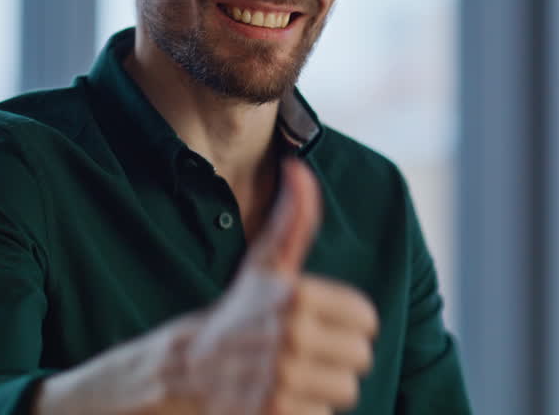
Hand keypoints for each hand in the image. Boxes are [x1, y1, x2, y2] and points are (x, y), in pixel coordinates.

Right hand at [176, 156, 378, 413]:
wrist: (191, 367)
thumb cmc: (240, 310)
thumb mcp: (267, 262)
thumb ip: (294, 218)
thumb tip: (299, 168)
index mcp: (297, 295)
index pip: (367, 319)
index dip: (345, 321)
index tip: (313, 319)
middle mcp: (291, 336)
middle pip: (361, 356)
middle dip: (335, 355)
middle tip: (300, 349)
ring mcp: (283, 379)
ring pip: (346, 389)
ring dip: (323, 385)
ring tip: (291, 373)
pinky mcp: (277, 413)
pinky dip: (306, 410)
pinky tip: (279, 397)